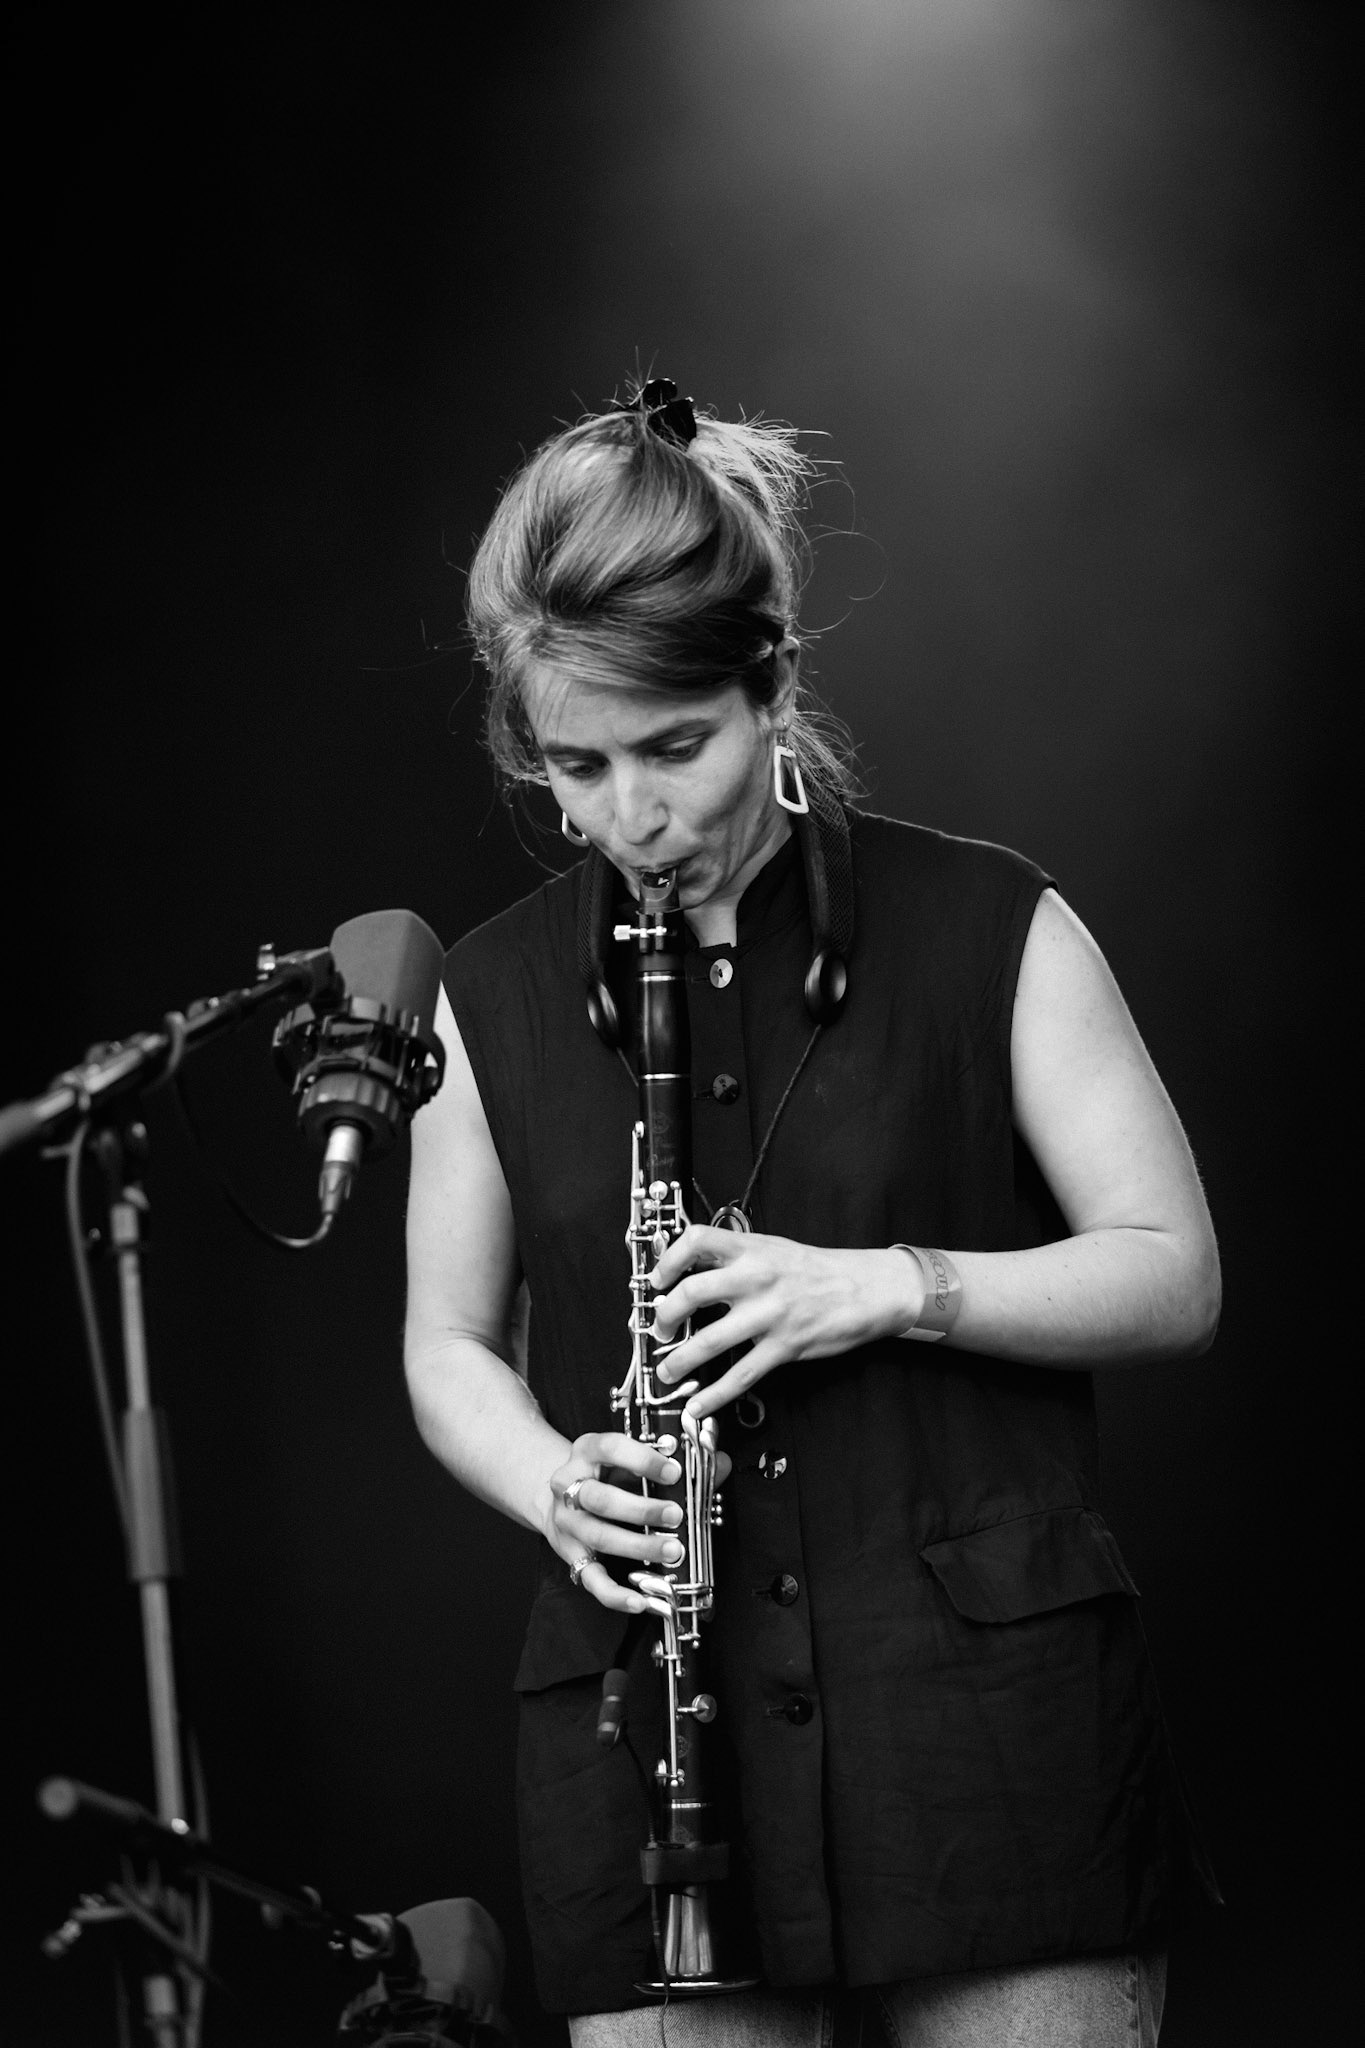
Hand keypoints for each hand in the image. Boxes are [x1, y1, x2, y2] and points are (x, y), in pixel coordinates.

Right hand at [546, 1430, 687, 1617]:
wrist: (553, 1495)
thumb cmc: (604, 1474)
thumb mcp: (629, 1458)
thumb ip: (675, 1462)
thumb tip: (719, 1464)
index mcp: (588, 1451)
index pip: (610, 1449)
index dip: (643, 1460)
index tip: (674, 1472)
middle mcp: (570, 1485)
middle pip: (600, 1498)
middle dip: (641, 1509)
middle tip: (676, 1515)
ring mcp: (568, 1522)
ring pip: (598, 1536)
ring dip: (637, 1546)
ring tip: (671, 1550)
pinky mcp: (570, 1554)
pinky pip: (591, 1578)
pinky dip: (616, 1593)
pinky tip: (641, 1600)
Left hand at [649, 1228, 923, 1418]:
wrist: (866, 1287)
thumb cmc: (815, 1269)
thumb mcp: (772, 1247)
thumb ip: (734, 1256)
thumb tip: (691, 1269)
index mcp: (750, 1248)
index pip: (696, 1241)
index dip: (667, 1260)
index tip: (657, 1281)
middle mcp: (755, 1278)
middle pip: (691, 1294)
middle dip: (665, 1317)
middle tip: (659, 1330)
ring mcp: (769, 1314)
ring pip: (710, 1341)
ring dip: (680, 1361)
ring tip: (667, 1372)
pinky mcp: (783, 1346)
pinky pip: (741, 1375)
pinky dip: (714, 1395)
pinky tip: (698, 1406)